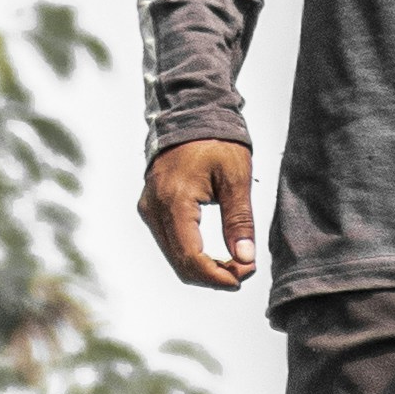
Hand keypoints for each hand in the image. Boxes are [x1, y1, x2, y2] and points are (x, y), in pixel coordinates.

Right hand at [140, 139, 259, 291]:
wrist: (191, 116)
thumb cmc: (216, 141)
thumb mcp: (236, 178)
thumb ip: (239, 221)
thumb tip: (245, 259)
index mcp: (174, 201)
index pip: (191, 258)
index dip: (218, 276)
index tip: (245, 274)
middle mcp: (154, 209)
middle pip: (181, 264)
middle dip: (214, 276)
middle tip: (245, 269)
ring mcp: (150, 209)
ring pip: (175, 257)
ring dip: (204, 268)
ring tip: (235, 262)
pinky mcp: (151, 209)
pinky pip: (170, 244)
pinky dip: (193, 256)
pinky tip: (216, 253)